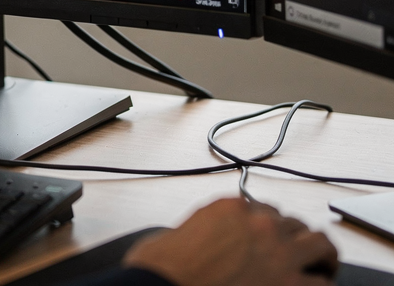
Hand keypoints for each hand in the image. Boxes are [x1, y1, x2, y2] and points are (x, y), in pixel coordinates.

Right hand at [122, 197, 337, 285]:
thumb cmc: (165, 269)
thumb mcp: (180, 233)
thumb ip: (207, 230)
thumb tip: (213, 240)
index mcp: (230, 209)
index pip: (264, 210)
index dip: (267, 227)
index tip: (266, 240)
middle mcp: (259, 224)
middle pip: (294, 223)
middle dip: (295, 238)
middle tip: (295, 253)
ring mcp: (278, 254)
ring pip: (320, 243)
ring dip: (320, 254)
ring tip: (320, 266)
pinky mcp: (290, 284)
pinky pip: (321, 282)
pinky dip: (319, 284)